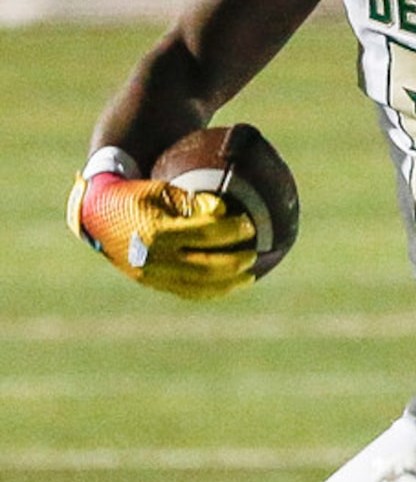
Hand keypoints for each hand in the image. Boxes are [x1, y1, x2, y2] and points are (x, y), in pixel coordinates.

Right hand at [67, 172, 255, 299]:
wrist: (96, 213)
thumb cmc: (136, 194)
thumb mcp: (162, 190)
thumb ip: (194, 201)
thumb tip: (224, 211)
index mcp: (157, 230)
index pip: (205, 234)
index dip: (231, 231)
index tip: (249, 225)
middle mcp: (154, 257)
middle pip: (206, 266)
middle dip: (235, 262)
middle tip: (253, 253)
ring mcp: (151, 274)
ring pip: (198, 286)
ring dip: (228, 283)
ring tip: (248, 276)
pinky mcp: (150, 282)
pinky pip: (186, 291)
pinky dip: (209, 290)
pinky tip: (226, 285)